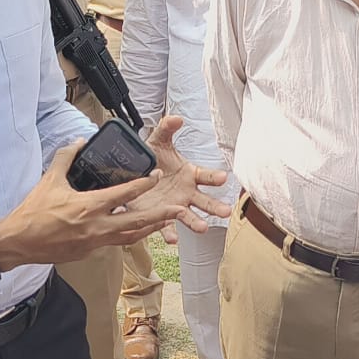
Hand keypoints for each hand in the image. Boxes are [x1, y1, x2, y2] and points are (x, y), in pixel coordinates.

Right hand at [0, 140, 186, 270]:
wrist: (19, 243)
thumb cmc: (33, 213)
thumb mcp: (49, 180)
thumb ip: (66, 158)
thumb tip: (79, 143)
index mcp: (88, 207)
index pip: (124, 194)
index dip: (144, 184)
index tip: (156, 175)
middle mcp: (96, 227)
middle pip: (137, 222)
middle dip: (160, 215)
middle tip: (177, 208)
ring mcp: (94, 243)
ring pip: (130, 237)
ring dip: (149, 228)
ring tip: (164, 221)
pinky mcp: (89, 252)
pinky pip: (115, 242)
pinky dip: (129, 236)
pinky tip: (136, 230)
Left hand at [126, 116, 231, 241]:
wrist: (133, 175)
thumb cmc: (152, 159)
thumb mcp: (157, 142)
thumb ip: (166, 129)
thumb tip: (176, 118)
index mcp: (190, 174)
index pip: (207, 176)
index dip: (215, 177)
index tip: (223, 178)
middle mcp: (187, 192)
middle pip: (205, 200)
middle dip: (215, 206)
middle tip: (225, 211)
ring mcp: (175, 206)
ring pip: (189, 216)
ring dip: (197, 222)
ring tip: (203, 228)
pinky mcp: (161, 216)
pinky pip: (167, 227)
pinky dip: (170, 234)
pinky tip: (172, 240)